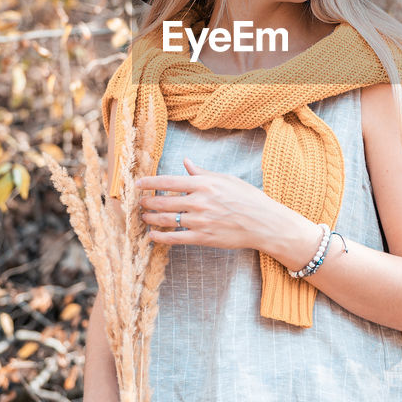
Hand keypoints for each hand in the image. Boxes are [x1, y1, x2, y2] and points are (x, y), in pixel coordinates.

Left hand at [137, 158, 312, 258]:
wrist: (264, 223)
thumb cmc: (248, 198)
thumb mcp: (226, 179)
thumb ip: (202, 172)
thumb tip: (186, 162)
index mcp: (204, 184)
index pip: (169, 182)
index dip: (150, 183)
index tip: (138, 184)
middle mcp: (199, 202)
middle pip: (163, 202)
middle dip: (147, 202)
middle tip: (138, 203)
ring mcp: (200, 221)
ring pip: (166, 221)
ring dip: (151, 219)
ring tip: (143, 217)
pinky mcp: (203, 238)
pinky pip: (176, 238)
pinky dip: (161, 237)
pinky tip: (152, 236)